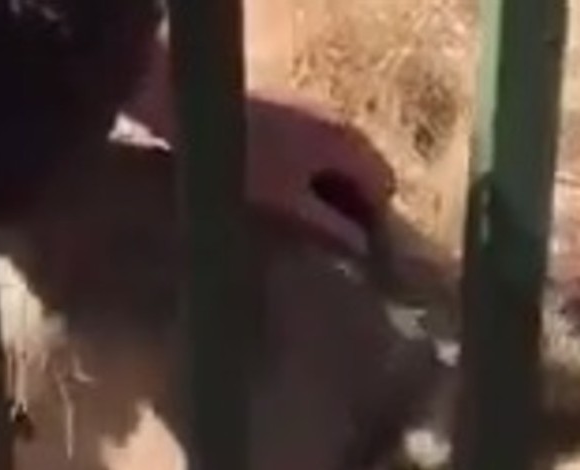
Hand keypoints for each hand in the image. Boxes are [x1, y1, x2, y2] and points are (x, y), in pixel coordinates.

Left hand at [241, 89, 395, 255]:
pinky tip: (287, 192)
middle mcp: (338, 119)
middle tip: (333, 240)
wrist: (195, 108)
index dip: (375, 222)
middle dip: (354, 205)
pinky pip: (317, 147)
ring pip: (339, 158)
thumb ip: (329, 227)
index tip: (357, 251)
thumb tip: (360, 250)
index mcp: (347, 141)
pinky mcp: (289, 109)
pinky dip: (313, 171)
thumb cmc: (244, 160)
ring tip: (308, 220)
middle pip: (364, 169)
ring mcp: (313, 109)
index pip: (383, 185)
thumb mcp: (289, 203)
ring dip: (332, 188)